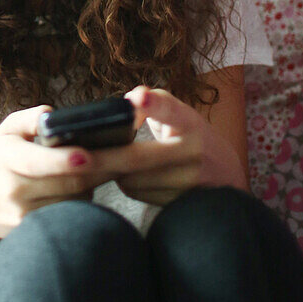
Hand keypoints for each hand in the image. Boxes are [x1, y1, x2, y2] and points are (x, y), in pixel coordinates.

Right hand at [0, 105, 114, 253]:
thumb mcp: (5, 131)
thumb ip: (30, 118)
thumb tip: (56, 114)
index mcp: (7, 156)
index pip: (36, 161)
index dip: (63, 160)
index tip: (88, 155)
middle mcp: (14, 189)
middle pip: (67, 182)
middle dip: (104, 168)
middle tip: (139, 154)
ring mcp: (23, 217)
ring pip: (75, 200)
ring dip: (96, 183)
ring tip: (110, 164)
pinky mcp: (33, 234)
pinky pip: (70, 216)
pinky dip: (83, 200)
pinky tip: (87, 186)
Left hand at [112, 86, 247, 205]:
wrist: (226, 174)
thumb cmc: (189, 135)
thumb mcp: (179, 113)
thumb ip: (153, 103)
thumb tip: (126, 105)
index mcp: (189, 121)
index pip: (170, 108)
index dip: (153, 103)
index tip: (137, 97)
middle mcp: (193, 151)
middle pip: (137, 158)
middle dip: (102, 158)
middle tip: (76, 155)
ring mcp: (191, 181)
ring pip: (134, 180)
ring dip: (113, 173)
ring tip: (106, 164)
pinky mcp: (184, 203)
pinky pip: (141, 195)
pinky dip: (127, 186)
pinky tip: (124, 177)